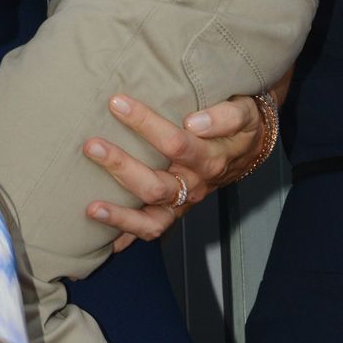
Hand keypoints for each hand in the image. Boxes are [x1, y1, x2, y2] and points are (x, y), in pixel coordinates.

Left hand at [82, 87, 275, 250]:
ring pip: (152, 219)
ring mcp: (182, 204)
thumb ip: (226, 116)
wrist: (251, 147)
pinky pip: (150, 231)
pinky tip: (101, 239)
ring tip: (92, 207)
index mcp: (210, 159)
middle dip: (121, 166)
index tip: (117, 102)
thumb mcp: (243, 112)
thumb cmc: (240, 125)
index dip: (145, 123)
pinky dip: (126, 236)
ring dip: (120, 215)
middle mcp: (195, 186)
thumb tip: (194, 122)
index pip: (176, 144)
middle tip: (91, 146)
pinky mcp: (172, 212)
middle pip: (157, 185)